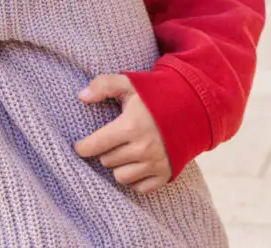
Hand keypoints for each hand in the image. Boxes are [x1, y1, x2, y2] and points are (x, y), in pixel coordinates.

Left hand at [74, 75, 171, 192]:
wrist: (191, 106)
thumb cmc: (156, 94)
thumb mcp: (130, 83)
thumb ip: (103, 85)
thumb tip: (82, 96)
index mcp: (130, 126)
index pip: (97, 144)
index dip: (83, 147)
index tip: (79, 147)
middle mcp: (142, 148)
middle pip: (107, 160)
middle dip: (105, 151)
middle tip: (111, 140)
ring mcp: (155, 163)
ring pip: (121, 176)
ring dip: (118, 166)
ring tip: (123, 152)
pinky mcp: (165, 174)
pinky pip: (140, 188)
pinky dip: (135, 179)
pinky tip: (136, 164)